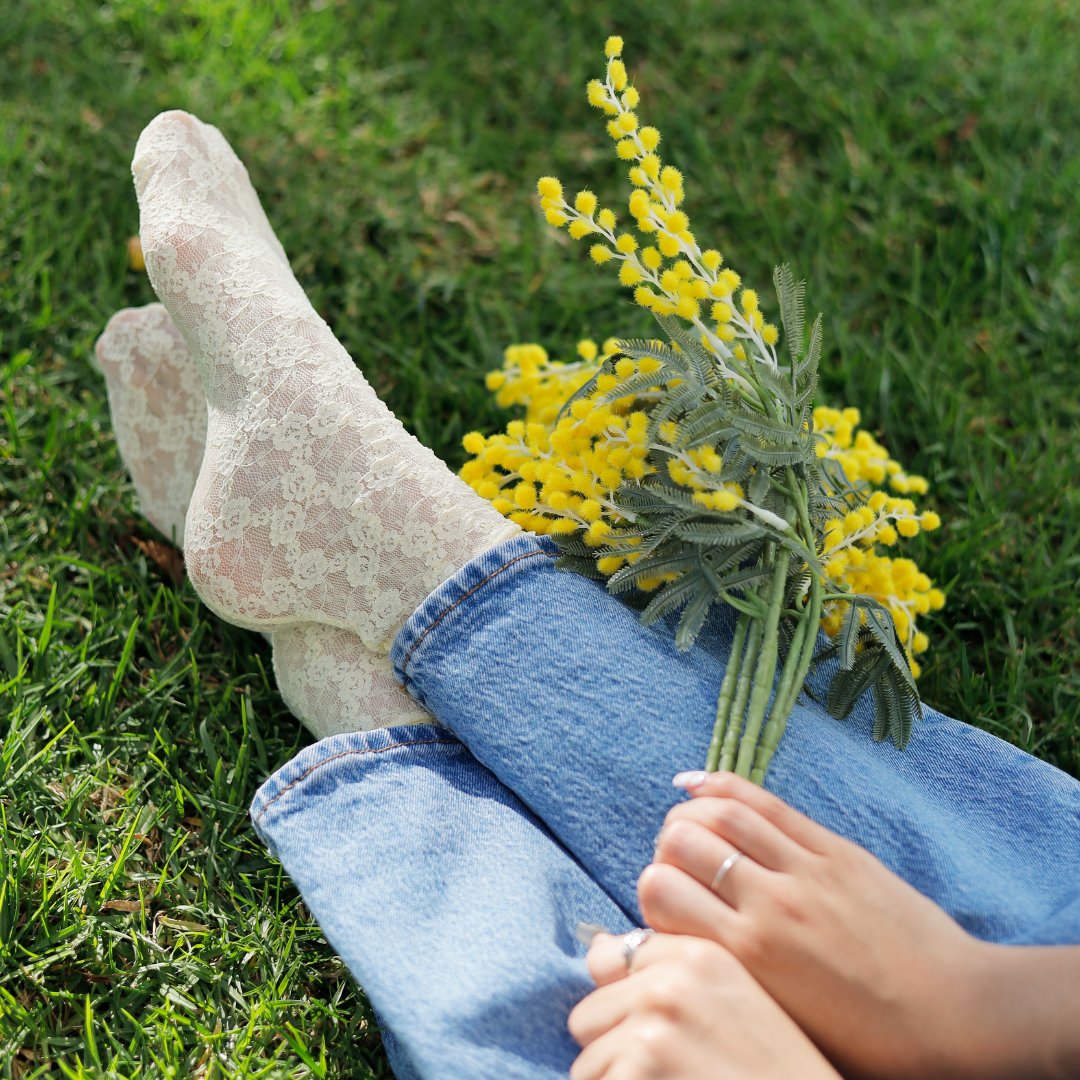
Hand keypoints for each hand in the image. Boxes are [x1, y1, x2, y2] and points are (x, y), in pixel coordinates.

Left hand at [567, 931, 839, 1079]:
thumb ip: (668, 970)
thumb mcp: (733, 1008)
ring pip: (587, 1056)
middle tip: (677, 1079)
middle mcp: (679, 977)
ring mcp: (659, 1020)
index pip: (618, 962)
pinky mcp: (642, 1064)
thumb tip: (597, 951)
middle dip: (617, 1051)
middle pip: (593, 1011)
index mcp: (704, 955)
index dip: (632, 1012)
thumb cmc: (774, 1079)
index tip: (667, 1043)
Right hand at [642, 771, 987, 1077]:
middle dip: (665, 849)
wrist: (954, 1016)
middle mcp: (770, 904)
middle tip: (676, 866)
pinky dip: (724, 787)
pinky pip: (769, 804)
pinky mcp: (835, 850)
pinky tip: (697, 785)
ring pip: (722, 814)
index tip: (665, 908)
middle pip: (682, 844)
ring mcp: (805, 870)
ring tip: (682, 823)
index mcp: (751, 956)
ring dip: (689, 812)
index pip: (660, 893)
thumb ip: (725, 977)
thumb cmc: (868, 1040)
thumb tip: (672, 948)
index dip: (650, 893)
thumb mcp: (781, 1022)